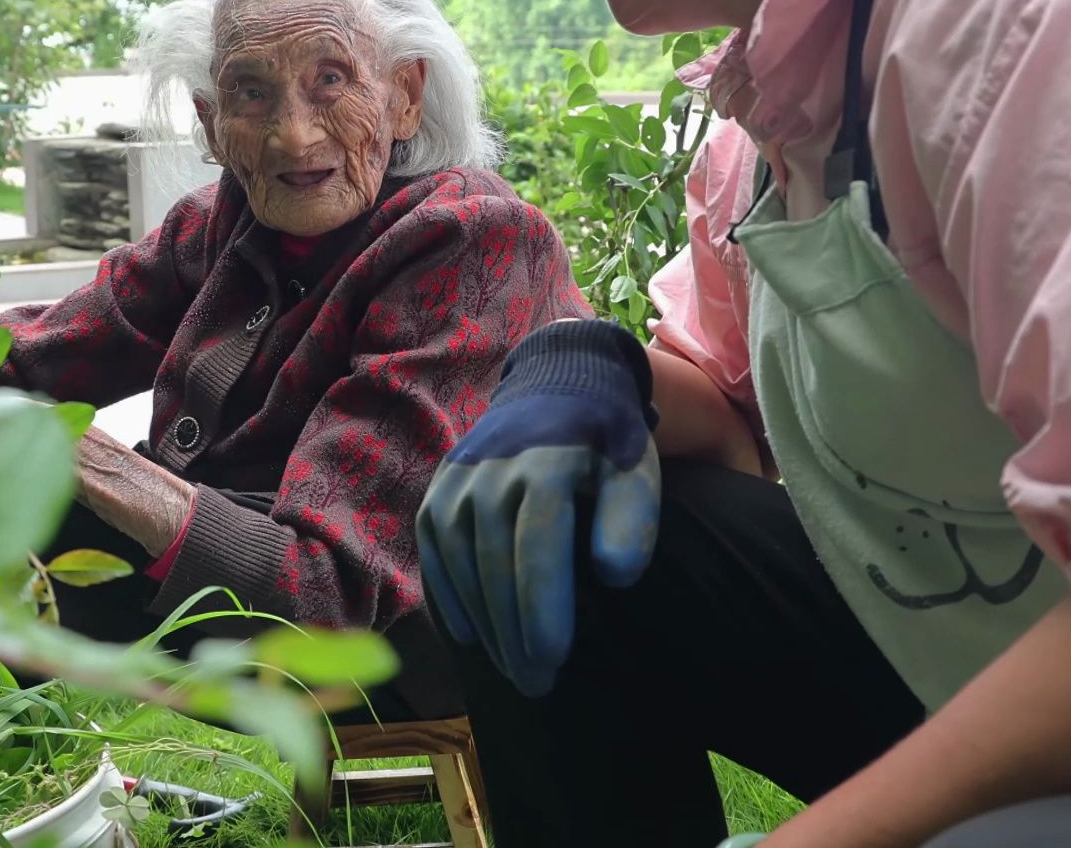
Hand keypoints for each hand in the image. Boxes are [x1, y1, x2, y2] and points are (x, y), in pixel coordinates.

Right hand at [416, 320, 660, 696]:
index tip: (555, 658)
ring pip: (461, 566)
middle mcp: (491, 469)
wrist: (556, 386)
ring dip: (484, 625)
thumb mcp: (636, 470)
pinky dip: (448, 599)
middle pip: (495, 565)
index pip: (537, 544)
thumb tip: (613, 576)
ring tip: (514, 670)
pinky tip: (470, 637)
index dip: (542, 606)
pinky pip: (434, 555)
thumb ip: (633, 519)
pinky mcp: (437, 494)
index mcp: (547, 461)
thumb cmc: (606, 443)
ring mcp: (456, 481)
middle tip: (539, 684)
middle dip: (514, 632)